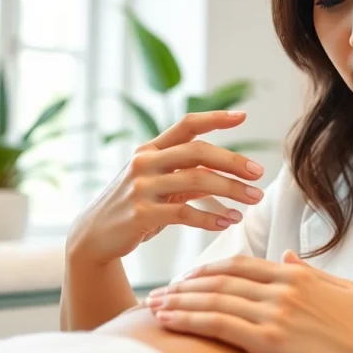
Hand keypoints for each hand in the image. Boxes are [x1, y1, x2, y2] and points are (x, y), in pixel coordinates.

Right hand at [67, 111, 265, 264]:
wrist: (93, 236)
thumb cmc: (133, 207)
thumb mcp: (155, 184)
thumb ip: (184, 173)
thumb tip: (225, 170)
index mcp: (150, 150)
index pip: (186, 125)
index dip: (215, 118)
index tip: (243, 116)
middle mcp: (144, 162)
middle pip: (198, 152)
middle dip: (233, 161)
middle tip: (259, 173)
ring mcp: (141, 187)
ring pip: (197, 181)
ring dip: (231, 190)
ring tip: (253, 199)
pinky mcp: (141, 214)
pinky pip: (185, 213)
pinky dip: (211, 218)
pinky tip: (229, 221)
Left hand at [146, 251, 352, 352]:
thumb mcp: (344, 291)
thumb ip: (311, 272)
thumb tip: (286, 257)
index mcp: (297, 276)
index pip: (241, 265)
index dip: (210, 270)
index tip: (189, 278)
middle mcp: (281, 288)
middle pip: (220, 279)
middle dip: (185, 284)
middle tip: (160, 291)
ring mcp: (274, 313)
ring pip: (212, 299)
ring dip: (178, 301)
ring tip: (153, 306)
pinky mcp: (269, 340)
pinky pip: (217, 324)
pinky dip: (187, 319)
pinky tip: (168, 320)